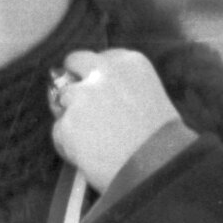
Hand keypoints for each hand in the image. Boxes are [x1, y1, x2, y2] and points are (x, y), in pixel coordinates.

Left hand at [48, 48, 181, 192]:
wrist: (158, 166)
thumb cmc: (163, 139)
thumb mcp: (152, 97)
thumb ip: (124, 88)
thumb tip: (100, 96)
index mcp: (130, 62)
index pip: (100, 57)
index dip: (95, 73)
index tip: (97, 86)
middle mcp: (103, 72)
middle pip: (74, 61)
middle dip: (72, 78)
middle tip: (76, 98)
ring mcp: (82, 96)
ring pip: (62, 99)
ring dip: (72, 116)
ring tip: (94, 140)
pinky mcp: (67, 122)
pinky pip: (59, 131)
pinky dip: (68, 144)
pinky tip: (89, 155)